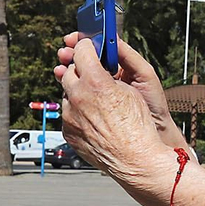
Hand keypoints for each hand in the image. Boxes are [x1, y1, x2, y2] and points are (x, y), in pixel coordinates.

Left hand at [55, 38, 173, 185]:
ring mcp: (70, 116)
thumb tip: (101, 67)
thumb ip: (111, 74)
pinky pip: (68, 115)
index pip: (82, 51)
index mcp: (96, 83)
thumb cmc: (138, 127)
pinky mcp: (68, 132)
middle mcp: (78, 97)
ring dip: (78, 93)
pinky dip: (77, 113)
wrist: (135, 160)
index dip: (86, 46)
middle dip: (79, 70)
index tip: (88, 45)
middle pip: (69, 72)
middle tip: (90, 72)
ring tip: (95, 101)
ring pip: (66, 95)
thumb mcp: (130, 90)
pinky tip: (93, 118)